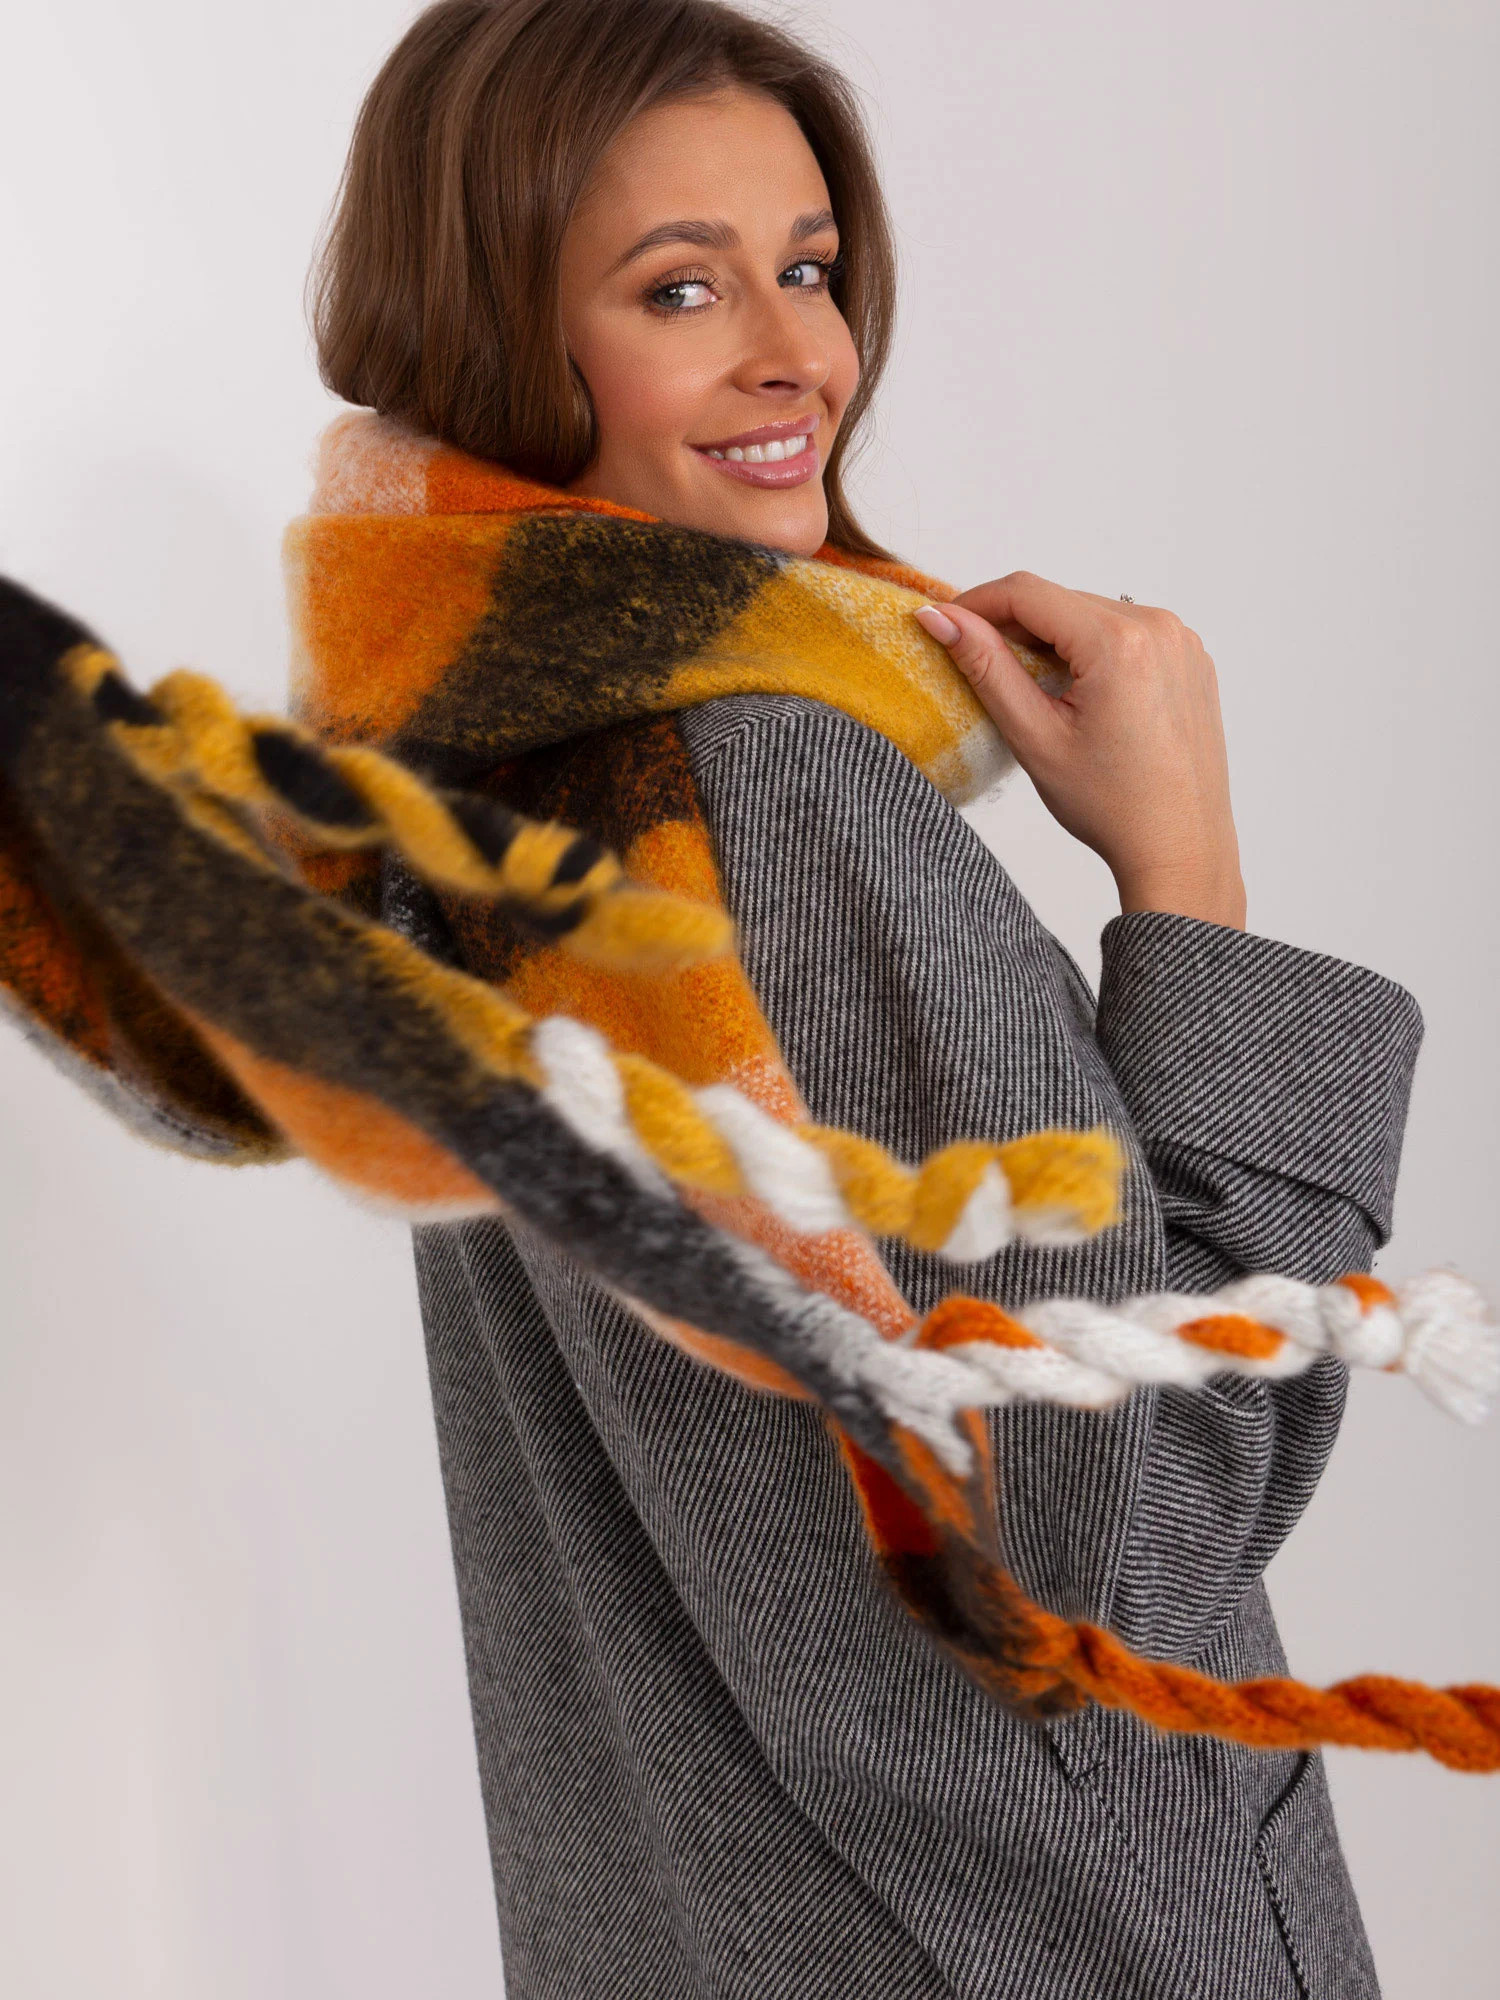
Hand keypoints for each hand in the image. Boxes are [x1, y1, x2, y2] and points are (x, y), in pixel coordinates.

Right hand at [915, 574, 1245, 928]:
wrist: (1179, 846)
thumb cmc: (1112, 805)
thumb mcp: (1034, 736)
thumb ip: (985, 667)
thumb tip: (940, 617)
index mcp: (1120, 642)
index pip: (1027, 592)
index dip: (976, 601)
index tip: (944, 622)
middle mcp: (1158, 627)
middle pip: (1060, 599)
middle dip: (1014, 625)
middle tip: (982, 668)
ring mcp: (1181, 639)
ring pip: (1091, 613)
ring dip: (1053, 637)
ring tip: (1037, 692)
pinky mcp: (1190, 656)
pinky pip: (1126, 631)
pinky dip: (1091, 649)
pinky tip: (1080, 696)